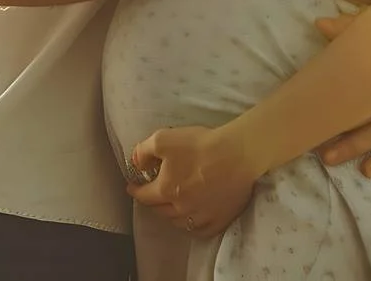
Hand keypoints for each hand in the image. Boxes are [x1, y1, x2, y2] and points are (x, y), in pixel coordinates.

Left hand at [127, 126, 257, 237]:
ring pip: (179, 222)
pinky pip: (201, 230)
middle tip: (153, 193)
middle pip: (160, 210)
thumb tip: (136, 164)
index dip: (135, 190)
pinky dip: (193, 226)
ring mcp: (201, 217)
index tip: (132, 186)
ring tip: (171, 205)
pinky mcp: (220, 219)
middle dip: (153, 201)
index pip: (144, 196)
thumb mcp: (163, 139)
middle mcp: (181, 208)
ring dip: (171, 214)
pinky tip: (192, 218)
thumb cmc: (200, 145)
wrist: (238, 154)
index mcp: (165, 190)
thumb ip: (143, 152)